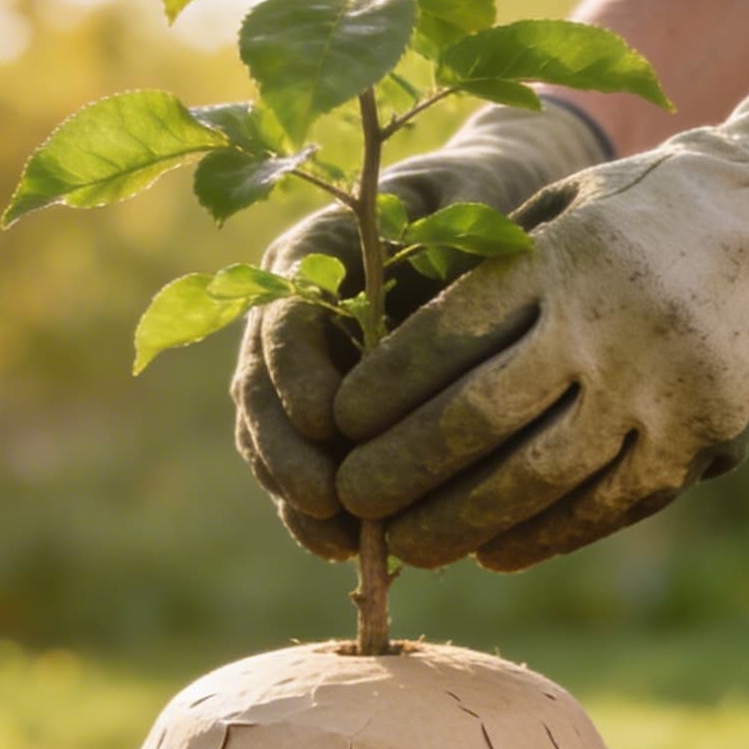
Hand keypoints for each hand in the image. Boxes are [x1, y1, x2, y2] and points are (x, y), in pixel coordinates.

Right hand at [231, 102, 610, 558]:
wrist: (490, 199)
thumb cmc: (483, 198)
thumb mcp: (470, 204)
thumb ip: (444, 246)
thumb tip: (436, 320)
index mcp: (312, 252)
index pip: (281, 317)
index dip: (295, 372)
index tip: (329, 419)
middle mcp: (289, 309)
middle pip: (259, 388)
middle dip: (285, 453)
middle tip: (326, 501)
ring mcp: (300, 363)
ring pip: (270, 437)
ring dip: (296, 494)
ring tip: (339, 542)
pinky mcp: (322, 410)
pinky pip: (304, 463)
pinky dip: (319, 510)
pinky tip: (352, 549)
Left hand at [329, 53, 748, 570]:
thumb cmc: (663, 209)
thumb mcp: (573, 208)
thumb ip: (496, 273)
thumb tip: (394, 359)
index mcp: (561, 259)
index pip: (443, 338)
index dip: (381, 390)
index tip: (341, 420)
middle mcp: (604, 328)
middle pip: (473, 419)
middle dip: (399, 470)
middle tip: (354, 502)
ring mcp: (657, 391)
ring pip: (532, 478)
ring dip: (458, 523)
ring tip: (410, 545)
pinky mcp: (701, 441)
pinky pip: (604, 506)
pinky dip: (541, 537)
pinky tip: (494, 552)